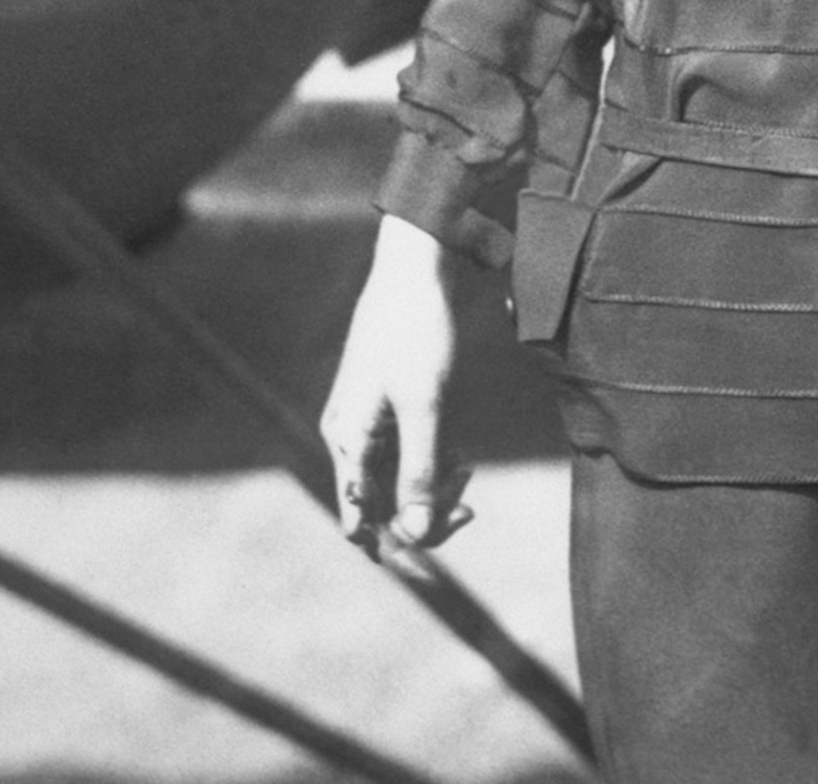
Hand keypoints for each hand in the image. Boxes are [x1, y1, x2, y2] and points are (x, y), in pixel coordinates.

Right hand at [319, 214, 490, 555]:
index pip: (360, 521)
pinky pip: (408, 455)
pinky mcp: (390, 406)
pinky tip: (461, 457)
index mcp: (348, 440)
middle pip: (380, 505)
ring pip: (398, 481)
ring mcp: (369, 421)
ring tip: (467, 471)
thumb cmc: (417, 329)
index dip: (397, 547)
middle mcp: (350, 436)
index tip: (439, 553)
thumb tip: (418, 534)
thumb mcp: (426, 403)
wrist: (417, 264)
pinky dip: (436, 462)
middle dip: (425, 512)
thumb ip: (420, 471)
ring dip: (434, 488)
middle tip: (470, 501)